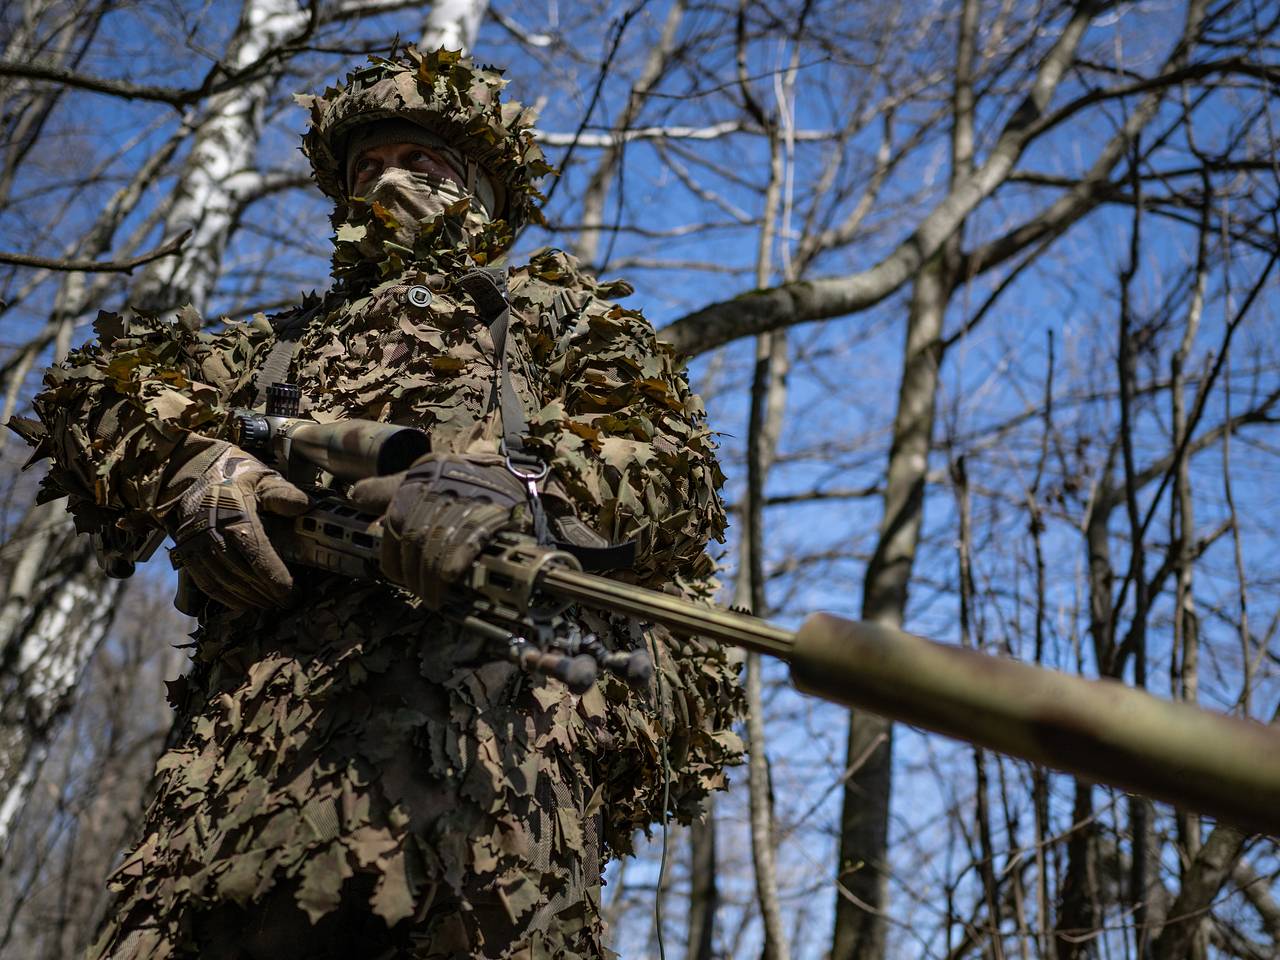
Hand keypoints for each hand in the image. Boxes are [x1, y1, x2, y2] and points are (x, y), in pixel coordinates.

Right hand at [166, 445, 310, 608]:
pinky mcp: (187, 553)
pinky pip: (206, 583)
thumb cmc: (235, 477)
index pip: (257, 554)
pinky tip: (243, 603)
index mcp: (234, 513)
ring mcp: (196, 544)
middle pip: (242, 573)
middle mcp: (212, 531)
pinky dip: (226, 598)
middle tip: (286, 602)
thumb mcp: (262, 478)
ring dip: (248, 598)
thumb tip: (305, 507)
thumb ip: (283, 494)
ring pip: (224, 582)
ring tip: (269, 604)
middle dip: (266, 592)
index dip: (275, 578)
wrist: (191, 474)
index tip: (292, 593)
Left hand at [349, 453, 527, 607]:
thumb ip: (390, 490)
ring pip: (436, 544)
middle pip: (414, 540)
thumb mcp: (425, 476)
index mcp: (418, 481)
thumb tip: (355, 495)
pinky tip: (451, 577)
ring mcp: (464, 500)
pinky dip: (455, 559)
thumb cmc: (464, 482)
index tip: (402, 579)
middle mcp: (436, 488)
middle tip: (423, 594)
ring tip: (436, 598)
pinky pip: (467, 540)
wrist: (515, 476)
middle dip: (415, 574)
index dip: (394, 559)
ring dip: (432, 577)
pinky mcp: (491, 513)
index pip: (394, 525)